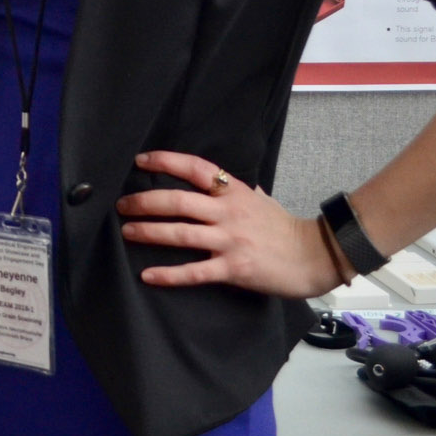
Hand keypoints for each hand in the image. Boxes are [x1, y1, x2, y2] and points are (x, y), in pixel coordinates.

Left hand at [116, 151, 341, 299]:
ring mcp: (230, 240)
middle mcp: (228, 212)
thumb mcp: (258, 198)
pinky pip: (195, 271)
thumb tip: (213, 180)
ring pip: (181, 233)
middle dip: (144, 201)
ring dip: (149, 232)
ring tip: (126, 231)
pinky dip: (169, 274)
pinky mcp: (234, 268)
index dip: (165, 161)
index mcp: (234, 192)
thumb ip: (233, 190)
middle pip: (178, 201)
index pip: (195, 168)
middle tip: (121, 204)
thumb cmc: (283, 227)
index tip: (139, 160)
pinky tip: (148, 275)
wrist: (314, 256)